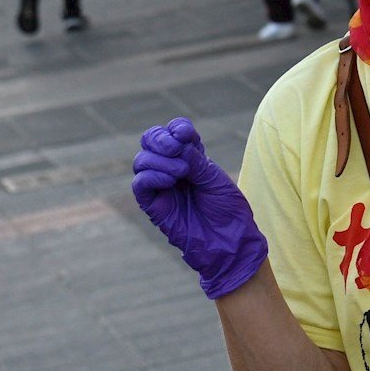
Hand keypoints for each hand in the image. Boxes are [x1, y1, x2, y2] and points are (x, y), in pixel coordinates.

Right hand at [131, 117, 268, 297]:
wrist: (229, 241)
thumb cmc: (227, 211)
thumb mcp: (215, 179)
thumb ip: (195, 161)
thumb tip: (177, 145)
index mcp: (191, 158)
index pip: (173, 132)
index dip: (176, 129)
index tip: (187, 135)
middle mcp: (172, 168)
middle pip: (151, 141)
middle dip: (159, 138)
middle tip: (177, 148)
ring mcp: (161, 186)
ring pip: (141, 161)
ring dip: (159, 160)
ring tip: (181, 171)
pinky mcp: (153, 205)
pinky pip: (140, 185)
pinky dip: (151, 176)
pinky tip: (169, 179)